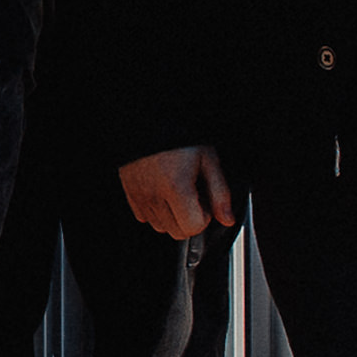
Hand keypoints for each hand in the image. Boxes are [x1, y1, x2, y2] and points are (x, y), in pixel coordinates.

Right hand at [119, 144, 234, 240]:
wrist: (148, 124)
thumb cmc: (178, 136)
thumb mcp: (207, 159)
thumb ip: (220, 192)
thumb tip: (227, 218)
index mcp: (176, 187)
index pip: (194, 227)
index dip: (205, 216)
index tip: (204, 200)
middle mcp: (155, 195)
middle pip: (178, 232)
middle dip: (189, 219)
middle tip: (192, 196)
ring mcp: (140, 196)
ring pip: (161, 227)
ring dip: (172, 217)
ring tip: (176, 193)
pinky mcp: (130, 194)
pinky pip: (144, 217)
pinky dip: (155, 211)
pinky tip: (162, 193)